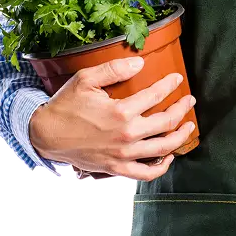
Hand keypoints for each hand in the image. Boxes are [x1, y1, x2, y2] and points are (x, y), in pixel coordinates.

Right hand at [28, 57, 196, 181]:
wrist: (46, 135)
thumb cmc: (66, 106)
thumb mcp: (86, 79)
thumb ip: (114, 69)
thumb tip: (140, 62)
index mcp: (121, 111)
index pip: (156, 95)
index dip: (170, 85)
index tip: (177, 80)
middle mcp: (126, 135)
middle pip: (166, 122)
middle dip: (182, 109)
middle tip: (189, 100)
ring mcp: (123, 155)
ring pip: (163, 148)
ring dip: (180, 136)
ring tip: (188, 126)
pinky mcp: (117, 168)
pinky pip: (147, 173)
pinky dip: (162, 166)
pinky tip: (169, 155)